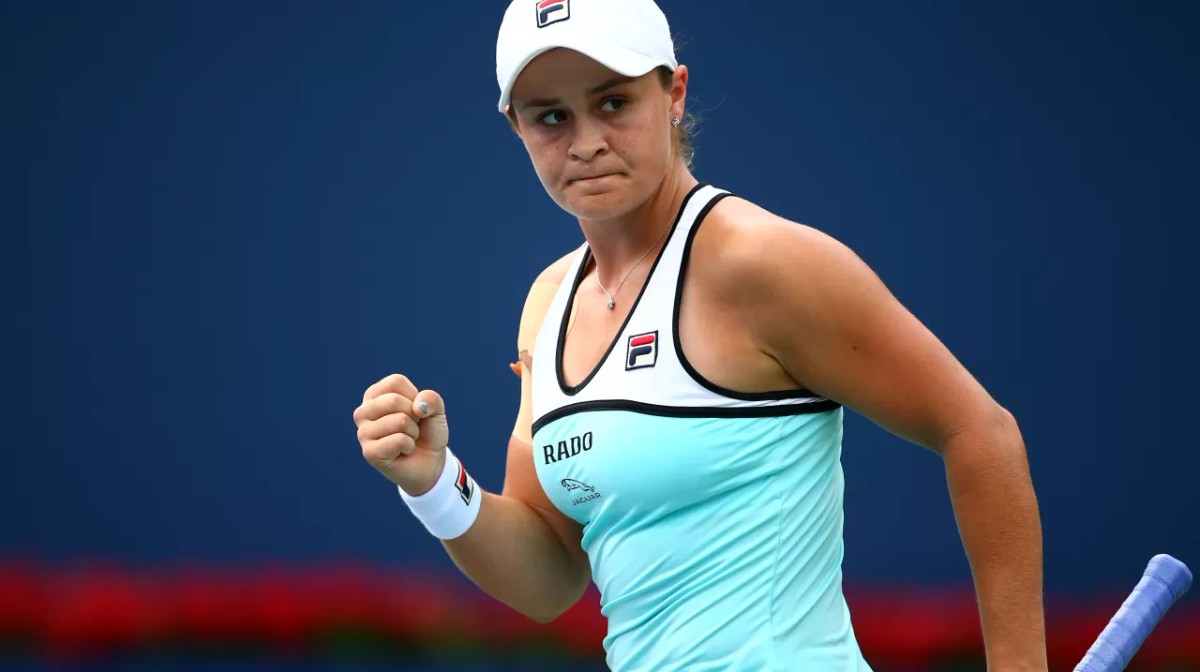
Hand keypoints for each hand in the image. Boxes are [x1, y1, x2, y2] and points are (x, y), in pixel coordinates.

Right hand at [353, 374, 448, 495]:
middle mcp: (363, 412)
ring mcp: (363, 433)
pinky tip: (403, 452)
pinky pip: (399, 440)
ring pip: (399, 420)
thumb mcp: (436, 410)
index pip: (396, 382)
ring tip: (407, 439)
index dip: (414, 397)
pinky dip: (410, 446)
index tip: (414, 411)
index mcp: (374, 395)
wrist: (430, 463)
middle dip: (414, 416)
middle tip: (411, 428)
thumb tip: (418, 407)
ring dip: (413, 432)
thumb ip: (431, 398)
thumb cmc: (427, 432)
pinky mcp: (369, 452)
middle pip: (395, 400)